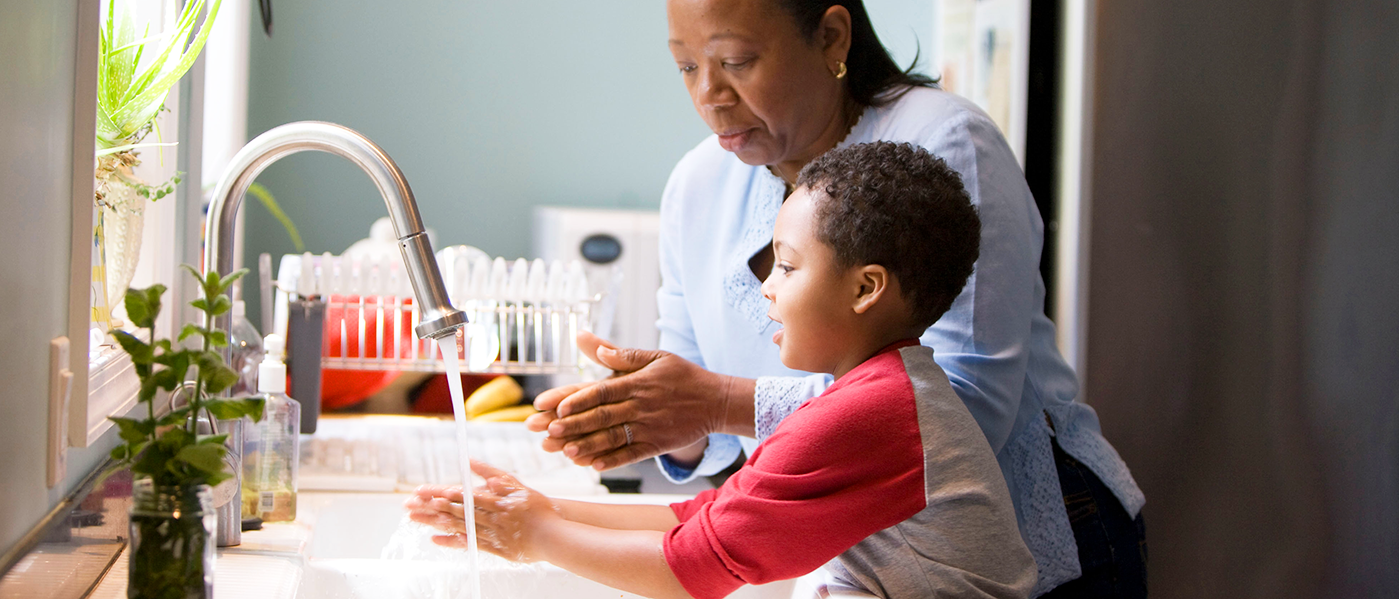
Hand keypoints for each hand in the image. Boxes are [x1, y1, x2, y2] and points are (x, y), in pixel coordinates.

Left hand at [404, 461, 560, 561]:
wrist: (554, 535)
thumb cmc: (538, 510)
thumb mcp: (518, 486)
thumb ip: (494, 474)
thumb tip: (472, 462)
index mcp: (496, 499)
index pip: (464, 495)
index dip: (443, 493)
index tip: (425, 491)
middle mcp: (490, 516)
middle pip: (455, 511)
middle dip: (431, 507)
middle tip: (409, 505)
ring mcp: (491, 533)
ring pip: (458, 526)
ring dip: (435, 522)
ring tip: (416, 518)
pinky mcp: (494, 548)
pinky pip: (469, 544)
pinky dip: (451, 542)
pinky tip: (435, 539)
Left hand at [528, 331, 751, 470]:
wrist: (718, 401)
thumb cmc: (683, 376)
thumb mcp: (655, 357)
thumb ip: (621, 354)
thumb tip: (588, 342)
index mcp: (637, 383)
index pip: (601, 391)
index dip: (577, 399)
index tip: (553, 406)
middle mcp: (640, 406)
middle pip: (601, 416)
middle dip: (572, 424)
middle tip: (546, 430)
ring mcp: (649, 427)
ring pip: (613, 438)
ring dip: (587, 445)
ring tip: (563, 451)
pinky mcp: (657, 445)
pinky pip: (631, 455)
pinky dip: (612, 460)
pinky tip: (593, 465)